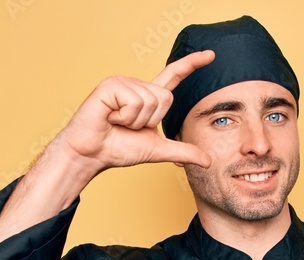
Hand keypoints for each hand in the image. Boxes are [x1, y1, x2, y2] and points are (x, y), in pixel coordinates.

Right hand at [53, 49, 214, 175]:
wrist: (93, 154)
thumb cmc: (119, 149)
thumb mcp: (158, 150)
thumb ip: (183, 151)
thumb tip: (208, 161)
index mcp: (147, 96)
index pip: (174, 76)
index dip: (192, 64)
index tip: (211, 55)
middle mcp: (136, 85)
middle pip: (166, 97)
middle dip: (151, 120)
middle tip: (128, 126)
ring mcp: (123, 82)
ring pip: (151, 100)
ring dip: (136, 120)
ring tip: (117, 122)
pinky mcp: (111, 85)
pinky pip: (134, 102)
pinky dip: (125, 117)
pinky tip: (110, 117)